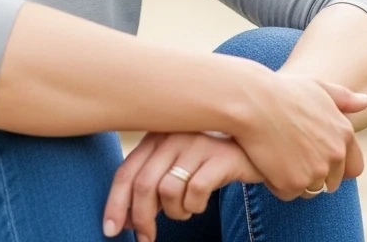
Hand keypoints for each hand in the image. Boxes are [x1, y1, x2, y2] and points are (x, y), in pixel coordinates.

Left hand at [104, 132, 261, 240]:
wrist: (255, 147)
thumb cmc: (207, 162)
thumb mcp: (175, 167)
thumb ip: (151, 186)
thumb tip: (125, 222)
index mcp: (155, 136)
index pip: (125, 172)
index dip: (115, 204)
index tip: (111, 231)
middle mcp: (173, 135)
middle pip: (144, 185)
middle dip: (142, 219)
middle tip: (146, 239)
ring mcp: (197, 143)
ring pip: (169, 191)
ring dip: (175, 212)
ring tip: (186, 210)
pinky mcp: (220, 155)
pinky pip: (196, 192)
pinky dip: (196, 207)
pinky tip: (201, 203)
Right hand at [230, 71, 366, 201]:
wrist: (252, 102)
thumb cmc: (282, 90)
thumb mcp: (317, 87)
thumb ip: (344, 98)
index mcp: (345, 133)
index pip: (354, 168)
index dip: (337, 168)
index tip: (318, 160)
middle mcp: (335, 155)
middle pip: (330, 182)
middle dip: (314, 175)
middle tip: (291, 158)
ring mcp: (316, 171)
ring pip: (310, 190)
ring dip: (296, 181)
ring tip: (278, 159)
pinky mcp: (294, 183)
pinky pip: (288, 194)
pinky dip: (278, 185)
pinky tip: (267, 164)